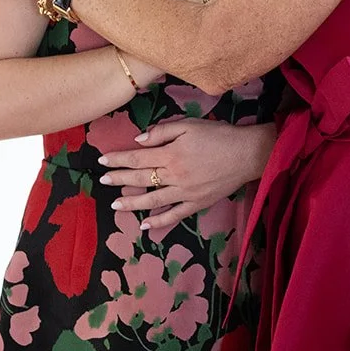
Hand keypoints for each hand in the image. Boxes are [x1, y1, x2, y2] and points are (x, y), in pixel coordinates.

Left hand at [98, 118, 274, 237]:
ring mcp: (186, 193)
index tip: (102, 160)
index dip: (118, 159)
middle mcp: (175, 176)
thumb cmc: (219, 135)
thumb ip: (163, 131)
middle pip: (141, 178)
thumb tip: (139, 141)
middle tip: (102, 181)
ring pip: (153, 200)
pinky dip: (160, 222)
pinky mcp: (197, 203)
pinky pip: (175, 215)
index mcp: (172, 154)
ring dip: (132, 202)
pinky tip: (146, 226)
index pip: (138, 157)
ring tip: (115, 204)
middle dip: (119, 179)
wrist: (247, 154)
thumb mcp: (189, 125)